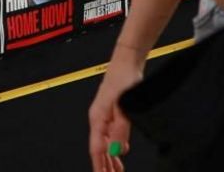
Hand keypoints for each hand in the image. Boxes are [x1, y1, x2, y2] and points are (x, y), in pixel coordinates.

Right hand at [87, 49, 142, 171]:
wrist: (127, 62)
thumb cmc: (123, 79)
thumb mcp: (124, 107)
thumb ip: (121, 130)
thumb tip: (118, 150)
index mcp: (97, 118)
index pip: (96, 148)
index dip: (99, 165)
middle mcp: (98, 118)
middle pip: (99, 148)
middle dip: (104, 165)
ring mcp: (105, 115)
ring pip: (105, 142)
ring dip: (110, 157)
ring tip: (116, 170)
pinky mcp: (112, 111)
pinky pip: (111, 134)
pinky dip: (115, 146)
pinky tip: (121, 151)